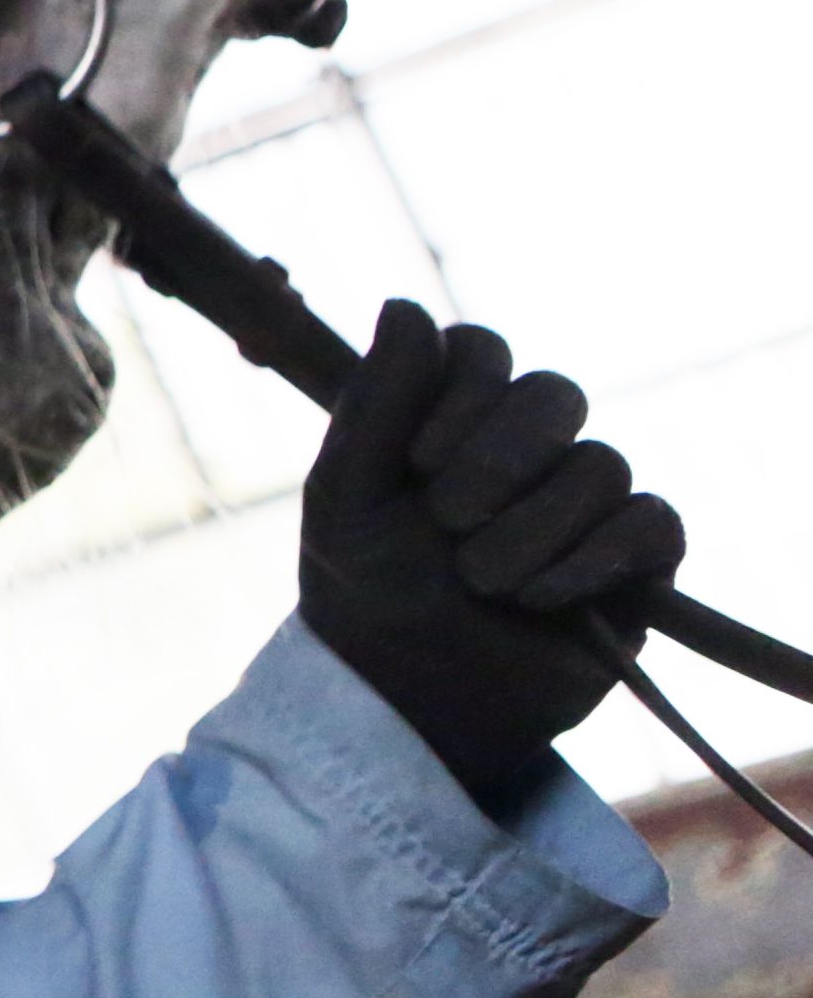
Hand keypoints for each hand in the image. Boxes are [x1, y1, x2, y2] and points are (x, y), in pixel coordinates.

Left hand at [297, 301, 680, 801]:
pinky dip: (594, 559)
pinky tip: (544, 598)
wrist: (411, 694)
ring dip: (532, 530)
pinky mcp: (637, 559)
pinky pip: (652, 522)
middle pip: (554, 394)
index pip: (481, 351)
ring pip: (600, 465)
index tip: (417, 460)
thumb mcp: (347, 496)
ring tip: (483, 583)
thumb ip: (376, 400)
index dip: (462, 393)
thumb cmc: (366, 588)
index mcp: (451, 416)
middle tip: (449, 522)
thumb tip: (403, 303)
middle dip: (499, 459)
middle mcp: (526, 447)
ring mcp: (585, 500)